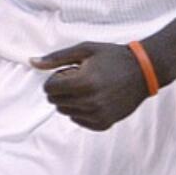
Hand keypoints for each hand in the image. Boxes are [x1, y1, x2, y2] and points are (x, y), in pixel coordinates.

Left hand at [32, 42, 148, 130]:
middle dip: (62, 89)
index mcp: (84, 82)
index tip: (71, 71)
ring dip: (71, 100)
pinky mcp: (104, 124)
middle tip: (81, 78)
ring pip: (65, 112)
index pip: (49, 88)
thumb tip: (32, 62)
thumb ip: (57, 57)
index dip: (57, 77)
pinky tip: (96, 98)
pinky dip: (82, 110)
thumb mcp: (85, 50)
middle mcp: (90, 102)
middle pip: (55, 101)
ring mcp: (97, 115)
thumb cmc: (113, 57)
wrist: (144, 71)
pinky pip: (78, 120)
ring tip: (90, 88)